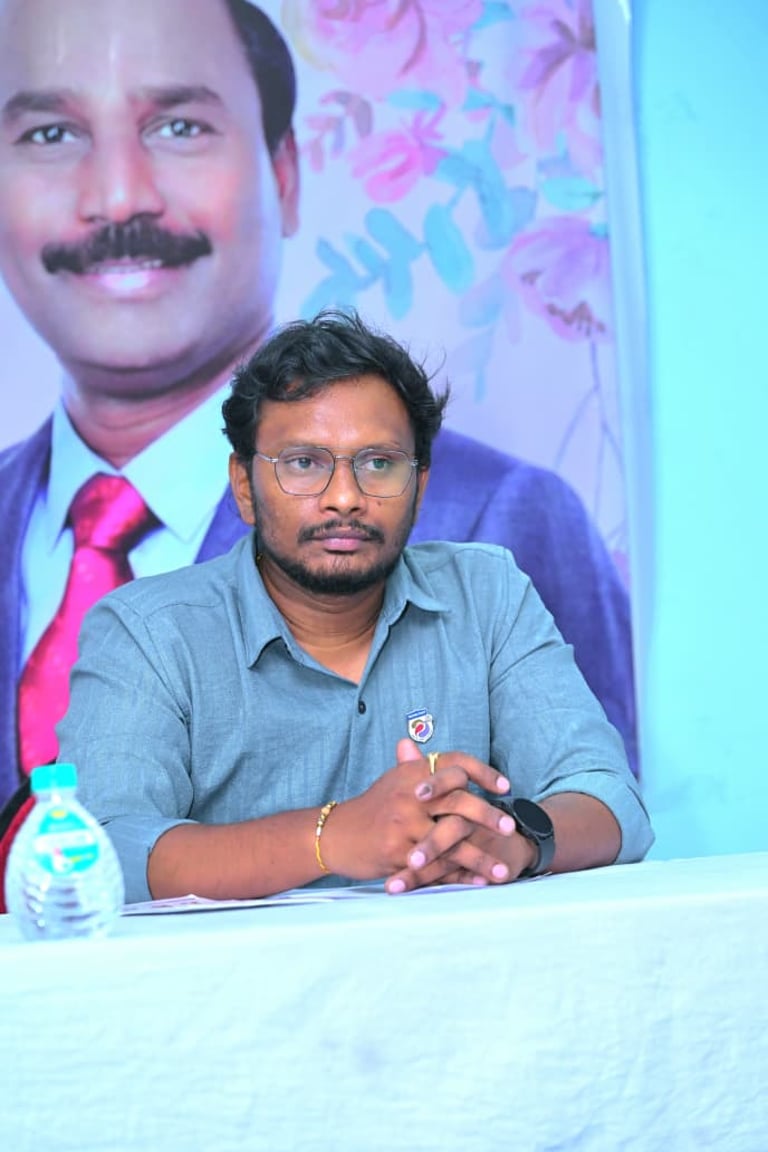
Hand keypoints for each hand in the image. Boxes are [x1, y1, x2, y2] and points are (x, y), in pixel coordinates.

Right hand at [319, 740, 510, 881]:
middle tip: (510, 829)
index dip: (482, 772)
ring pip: (452, 842)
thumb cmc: (370, 808)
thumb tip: (412, 744)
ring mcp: (404, 826)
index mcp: (412, 773)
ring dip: (480, 858)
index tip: (505, 786)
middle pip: (458, 801)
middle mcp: (410, 795)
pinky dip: (459, 877)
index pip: (454, 764)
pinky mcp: (398, 853)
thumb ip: (411, 765)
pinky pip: (436, 867)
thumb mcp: (392, 781)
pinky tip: (478, 883)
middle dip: (488, 816)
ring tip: (503, 872)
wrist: (335, 834)